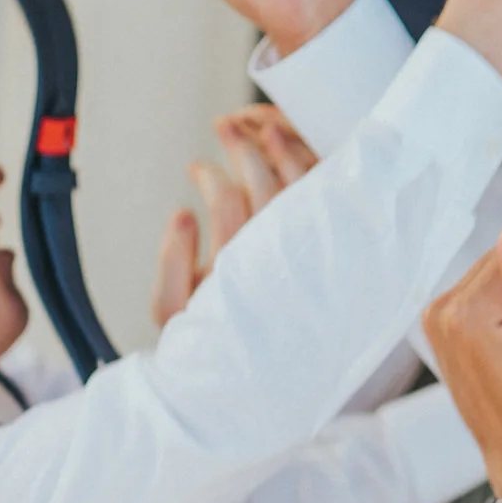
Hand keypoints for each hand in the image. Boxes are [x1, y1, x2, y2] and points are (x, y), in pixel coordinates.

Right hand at [149, 107, 318, 326]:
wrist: (263, 377)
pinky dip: (315, 168)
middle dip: (242, 148)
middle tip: (224, 125)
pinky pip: (329, 199)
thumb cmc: (214, 339)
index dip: (210, 177)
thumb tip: (181, 214)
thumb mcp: (173, 312)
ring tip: (264, 127)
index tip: (196, 166)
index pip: (227, 204)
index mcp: (236, 271)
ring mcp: (308, 256)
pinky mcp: (331, 254)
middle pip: (267, 186)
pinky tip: (297, 151)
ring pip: (303, 187)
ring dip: (284, 149)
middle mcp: (277, 261)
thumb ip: (170, 262)